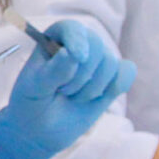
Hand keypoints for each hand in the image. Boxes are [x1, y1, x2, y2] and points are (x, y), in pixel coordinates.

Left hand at [0, 20, 136, 158]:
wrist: (41, 129)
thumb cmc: (32, 103)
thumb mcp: (35, 89)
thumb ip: (53, 71)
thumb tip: (72, 52)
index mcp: (54, 39)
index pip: (72, 28)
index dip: (77, 40)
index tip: (77, 57)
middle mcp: (79, 44)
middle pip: (96, 45)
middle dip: (82, 75)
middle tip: (62, 91)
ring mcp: (97, 61)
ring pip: (111, 63)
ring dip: (93, 88)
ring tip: (74, 97)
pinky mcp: (112, 78)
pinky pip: (127, 72)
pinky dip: (115, 87)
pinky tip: (97, 98)